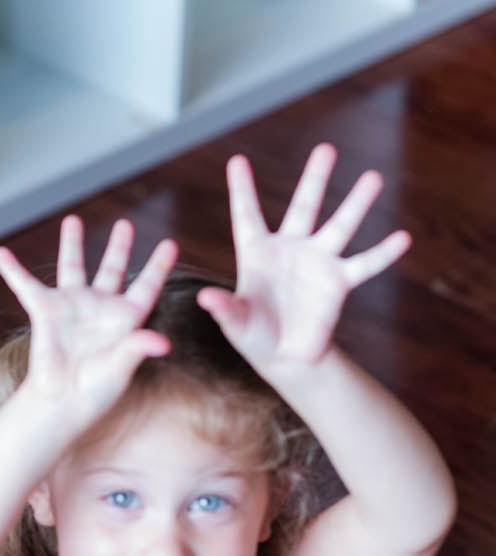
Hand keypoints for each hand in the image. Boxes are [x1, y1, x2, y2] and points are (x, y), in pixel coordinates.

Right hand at [0, 216, 175, 428]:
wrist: (61, 401)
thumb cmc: (95, 391)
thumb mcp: (121, 369)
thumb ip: (137, 348)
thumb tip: (162, 342)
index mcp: (125, 319)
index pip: (146, 286)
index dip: (157, 266)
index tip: (170, 243)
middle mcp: (100, 308)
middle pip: (112, 269)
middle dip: (118, 246)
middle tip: (125, 224)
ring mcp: (72, 307)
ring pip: (73, 267)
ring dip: (72, 244)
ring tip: (72, 220)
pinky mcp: (45, 311)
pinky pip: (26, 286)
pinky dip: (13, 270)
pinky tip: (1, 253)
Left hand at [196, 143, 410, 371]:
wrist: (284, 356)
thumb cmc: (253, 335)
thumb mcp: (235, 322)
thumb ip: (223, 307)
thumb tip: (204, 297)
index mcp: (257, 253)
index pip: (247, 216)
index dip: (241, 189)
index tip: (237, 160)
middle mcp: (290, 249)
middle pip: (303, 207)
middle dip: (314, 179)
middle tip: (325, 149)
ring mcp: (317, 262)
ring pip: (339, 226)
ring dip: (356, 203)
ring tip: (373, 177)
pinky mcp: (339, 282)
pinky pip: (364, 264)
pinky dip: (383, 254)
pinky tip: (402, 238)